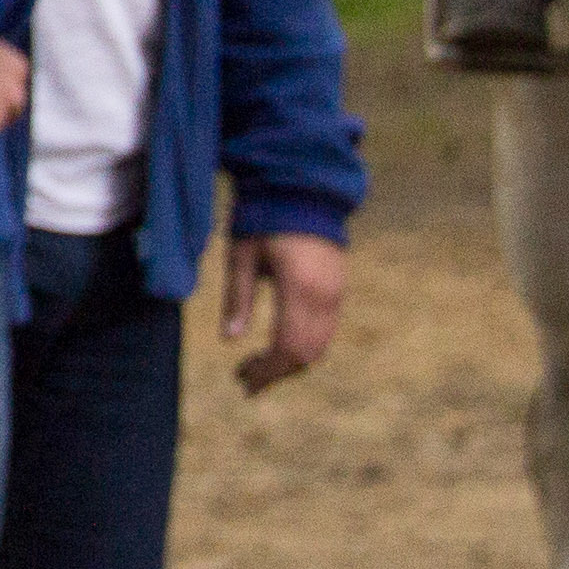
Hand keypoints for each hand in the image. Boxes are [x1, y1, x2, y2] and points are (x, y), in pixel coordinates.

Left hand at [220, 230, 346, 395]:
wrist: (303, 189)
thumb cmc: (265, 219)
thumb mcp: (242, 256)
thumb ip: (237, 298)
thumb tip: (229, 340)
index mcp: (299, 288)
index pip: (287, 348)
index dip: (266, 370)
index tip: (242, 379)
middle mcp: (324, 296)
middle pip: (306, 354)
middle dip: (276, 372)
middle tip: (244, 378)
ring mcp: (335, 293)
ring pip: (319, 346)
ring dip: (290, 362)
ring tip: (258, 365)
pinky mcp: (338, 289)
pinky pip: (325, 331)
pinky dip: (303, 346)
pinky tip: (278, 344)